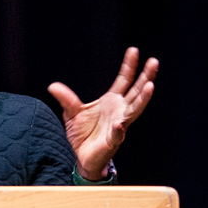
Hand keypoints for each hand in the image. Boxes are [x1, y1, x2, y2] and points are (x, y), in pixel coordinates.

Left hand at [48, 47, 158, 180]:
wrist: (82, 157)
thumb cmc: (83, 135)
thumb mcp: (71, 113)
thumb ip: (66, 99)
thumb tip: (53, 86)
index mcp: (111, 101)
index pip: (124, 80)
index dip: (129, 66)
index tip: (134, 50)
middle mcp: (120, 110)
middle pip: (136, 91)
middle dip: (146, 77)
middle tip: (154, 61)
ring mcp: (119, 125)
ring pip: (134, 110)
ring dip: (143, 98)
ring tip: (151, 86)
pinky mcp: (114, 140)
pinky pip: (118, 133)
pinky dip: (120, 127)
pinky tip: (121, 123)